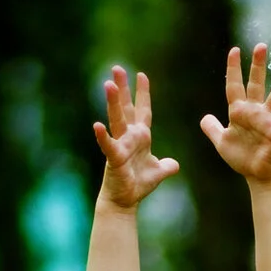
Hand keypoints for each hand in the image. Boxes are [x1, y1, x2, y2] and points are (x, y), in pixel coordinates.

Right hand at [92, 66, 179, 209]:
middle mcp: (129, 137)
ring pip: (117, 120)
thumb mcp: (157, 173)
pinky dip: (103, 136)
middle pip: (126, 108)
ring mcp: (120, 145)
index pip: (143, 110)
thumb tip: (174, 165)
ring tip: (108, 84)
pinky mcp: (113, 158)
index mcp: (140, 137)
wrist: (125, 201)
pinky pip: (108, 145)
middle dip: (122, 88)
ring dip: (113, 103)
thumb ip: (167, 166)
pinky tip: (97, 125)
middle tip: (117, 68)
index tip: (142, 74)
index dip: (143, 93)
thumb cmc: (137, 185)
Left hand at [200, 44, 270, 184]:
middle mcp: (255, 111)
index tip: (235, 50)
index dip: (233, 69)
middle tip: (260, 46)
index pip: (234, 86)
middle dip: (257, 65)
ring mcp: (268, 121)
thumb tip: (204, 118)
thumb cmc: (242, 157)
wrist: (257, 175)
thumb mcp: (222, 142)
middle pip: (255, 84)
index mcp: (239, 111)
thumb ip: (212, 129)